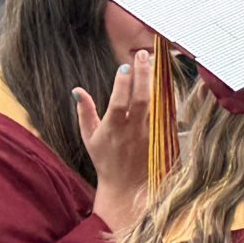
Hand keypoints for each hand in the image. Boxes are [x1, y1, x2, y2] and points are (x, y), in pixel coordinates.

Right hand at [75, 52, 153, 231]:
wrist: (128, 188)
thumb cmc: (106, 161)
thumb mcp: (89, 138)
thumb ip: (85, 112)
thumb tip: (77, 90)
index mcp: (114, 129)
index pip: (119, 101)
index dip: (122, 83)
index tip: (125, 64)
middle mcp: (133, 130)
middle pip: (142, 99)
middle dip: (143, 74)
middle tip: (144, 54)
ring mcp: (151, 134)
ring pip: (158, 104)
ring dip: (157, 82)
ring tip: (155, 62)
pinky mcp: (163, 138)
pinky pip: (167, 113)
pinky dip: (167, 97)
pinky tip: (165, 82)